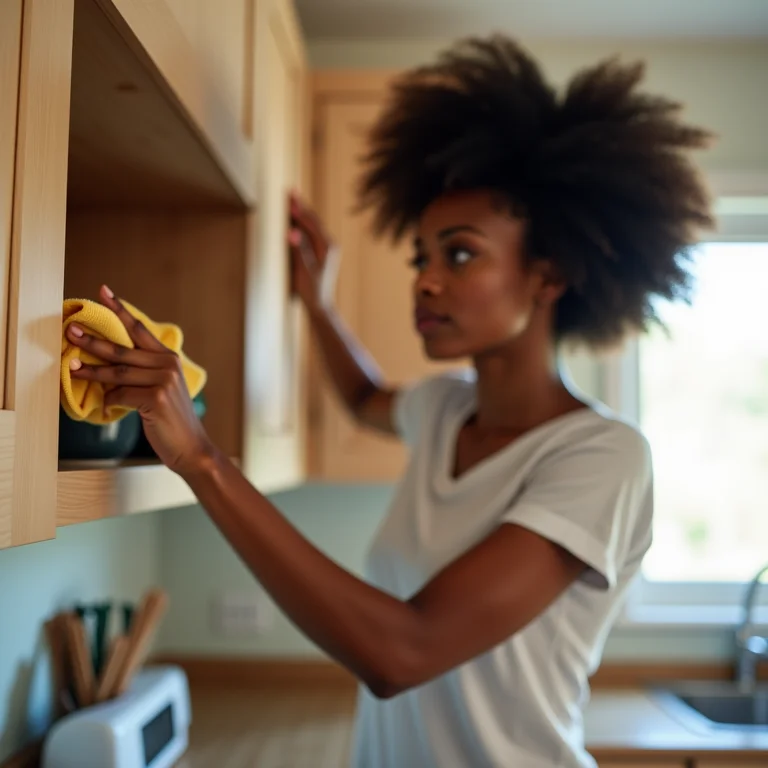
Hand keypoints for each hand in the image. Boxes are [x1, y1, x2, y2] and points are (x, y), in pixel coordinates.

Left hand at [67, 285, 215, 476]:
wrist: (191, 447)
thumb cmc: (170, 420)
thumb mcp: (159, 390)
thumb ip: (140, 374)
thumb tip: (103, 366)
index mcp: (169, 359)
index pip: (139, 329)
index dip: (120, 310)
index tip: (103, 291)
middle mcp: (168, 365)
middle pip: (122, 349)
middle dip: (93, 340)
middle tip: (70, 330)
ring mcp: (164, 381)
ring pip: (117, 372)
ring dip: (91, 371)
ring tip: (72, 367)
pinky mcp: (156, 398)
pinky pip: (120, 395)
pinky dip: (109, 401)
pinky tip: (106, 407)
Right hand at [288, 190, 339, 313]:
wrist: (321, 306)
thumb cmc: (312, 291)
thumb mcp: (304, 270)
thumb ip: (299, 250)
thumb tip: (292, 231)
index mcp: (327, 247)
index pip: (311, 223)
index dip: (299, 210)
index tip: (289, 196)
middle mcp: (330, 245)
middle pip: (313, 221)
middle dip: (301, 207)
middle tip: (291, 191)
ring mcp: (327, 249)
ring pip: (313, 226)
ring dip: (302, 213)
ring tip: (292, 201)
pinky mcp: (322, 254)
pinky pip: (312, 234)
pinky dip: (303, 224)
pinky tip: (297, 221)